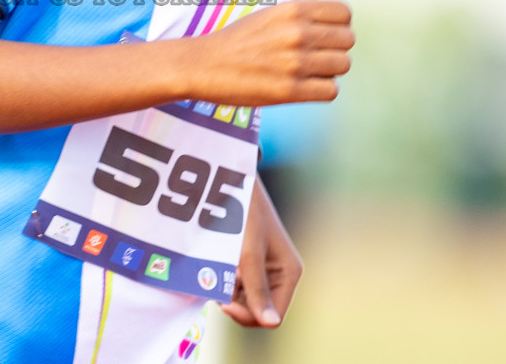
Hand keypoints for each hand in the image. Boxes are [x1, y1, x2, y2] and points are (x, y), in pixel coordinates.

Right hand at [195, 0, 352, 105]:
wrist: (203, 66)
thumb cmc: (235, 40)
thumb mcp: (265, 14)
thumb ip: (296, 8)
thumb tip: (319, 3)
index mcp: (293, 11)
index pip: (344, 13)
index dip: (339, 24)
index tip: (327, 34)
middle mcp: (298, 33)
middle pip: (347, 40)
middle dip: (336, 48)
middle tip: (318, 55)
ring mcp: (295, 62)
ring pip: (343, 65)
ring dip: (330, 70)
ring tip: (310, 72)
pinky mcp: (290, 91)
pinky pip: (331, 90)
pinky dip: (322, 90)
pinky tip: (306, 86)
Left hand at [222, 176, 301, 327]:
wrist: (230, 182)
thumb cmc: (243, 215)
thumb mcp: (249, 255)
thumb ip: (257, 290)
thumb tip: (272, 324)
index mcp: (289, 273)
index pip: (273, 316)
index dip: (248, 315)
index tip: (223, 301)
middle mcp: (280, 274)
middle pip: (258, 310)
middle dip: (236, 304)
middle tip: (216, 287)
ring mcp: (265, 269)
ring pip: (246, 300)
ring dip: (228, 293)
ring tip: (217, 271)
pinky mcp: (250, 263)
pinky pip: (238, 285)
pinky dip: (225, 282)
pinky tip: (217, 266)